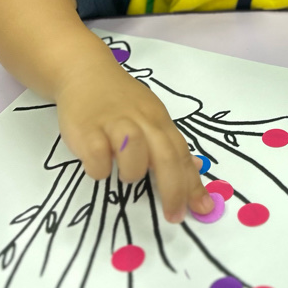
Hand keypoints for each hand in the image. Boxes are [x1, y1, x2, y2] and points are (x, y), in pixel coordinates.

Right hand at [55, 61, 212, 222]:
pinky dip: (100, 168)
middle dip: (172, 190)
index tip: (202, 209)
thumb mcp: (150, 118)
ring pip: (134, 150)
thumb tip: (192, 173)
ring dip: (133, 171)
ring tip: (125, 176)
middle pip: (165, 155)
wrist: (85, 72)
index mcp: (159, 121)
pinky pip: (98, 156)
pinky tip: (97, 166)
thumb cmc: (120, 101)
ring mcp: (114, 123)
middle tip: (173, 215)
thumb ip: (168, 146)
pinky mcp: (87, 129)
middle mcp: (141, 121)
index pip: (181, 154)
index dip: (192, 184)